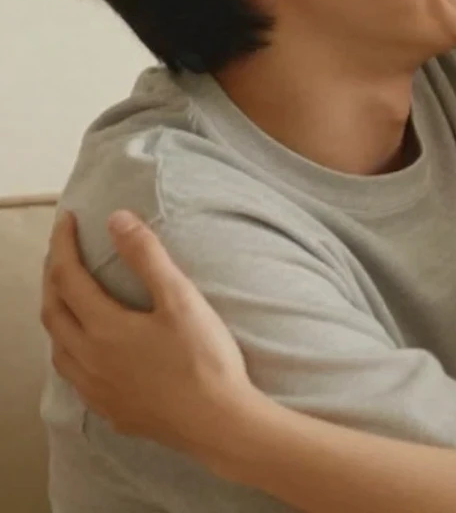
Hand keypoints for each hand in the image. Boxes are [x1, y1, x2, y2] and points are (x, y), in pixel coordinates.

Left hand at [41, 210, 254, 455]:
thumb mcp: (181, 298)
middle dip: (52, 275)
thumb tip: (116, 219)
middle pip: (54, 311)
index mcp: (104, 329)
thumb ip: (147, 256)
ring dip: (56, 314)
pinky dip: (69, 347)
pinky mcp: (110, 409)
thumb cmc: (203, 358)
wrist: (217, 422)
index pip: (68, 277)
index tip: (67, 219)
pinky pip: (72, 374)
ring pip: (57, 346)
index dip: (63, 245)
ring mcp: (97, 389)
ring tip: (67, 294)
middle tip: (62, 250)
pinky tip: (88, 348)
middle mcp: (89, 360)